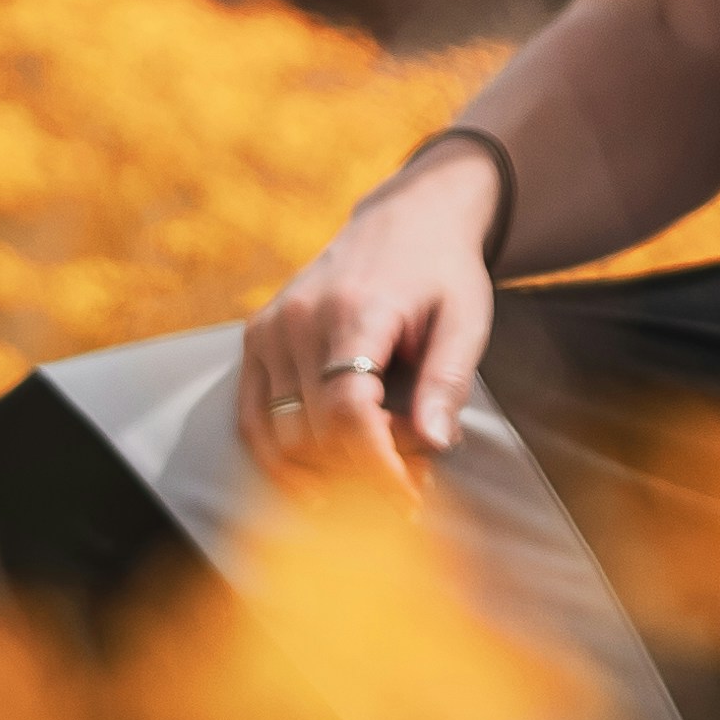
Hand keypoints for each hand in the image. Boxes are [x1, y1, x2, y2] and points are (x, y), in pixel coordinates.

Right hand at [235, 153, 501, 490]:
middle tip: (411, 488)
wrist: (404, 220)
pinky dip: (281, 460)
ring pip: (280, 435)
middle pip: (315, 430)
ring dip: (326, 474)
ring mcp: (269, 329)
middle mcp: (299, 318)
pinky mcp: (256, 339)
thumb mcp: (466, 318)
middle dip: (362, 474)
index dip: (376, 466)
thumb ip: (448, 380)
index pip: (348, 409)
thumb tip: (434, 444)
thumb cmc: (441, 273)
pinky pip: (253, 420)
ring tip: (377, 477)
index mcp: (356, 309)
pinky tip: (318, 484)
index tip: (409, 500)